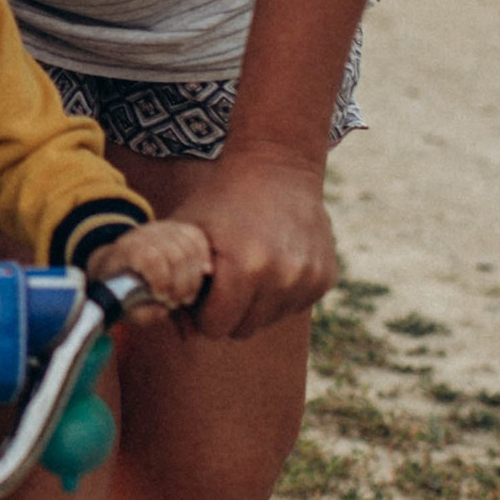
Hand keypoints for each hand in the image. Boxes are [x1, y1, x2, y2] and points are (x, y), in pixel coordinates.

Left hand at [110, 217, 212, 316]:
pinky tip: (204, 272)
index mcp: (127, 250)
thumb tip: (163, 311)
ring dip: (194, 276)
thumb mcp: (125, 306)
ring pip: (189, 247)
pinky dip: (204, 255)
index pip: (151, 259)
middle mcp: (145, 234)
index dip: (162, 280)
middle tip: (177, 302)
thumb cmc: (122, 288)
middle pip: (175, 255)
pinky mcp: (177, 228)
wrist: (119, 262)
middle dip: (182, 284)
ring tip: (187, 295)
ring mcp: (162, 228)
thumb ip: (142, 314)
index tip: (162, 297)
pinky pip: (197, 236)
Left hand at [185, 149, 337, 340]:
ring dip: (255, 303)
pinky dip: (280, 293)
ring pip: (268, 321)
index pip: (214, 327)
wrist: (278, 168)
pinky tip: (275, 259)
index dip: (202, 310)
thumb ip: (174, 280)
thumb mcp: (187, 230)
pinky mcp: (324, 278)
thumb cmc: (221, 200)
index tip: (204, 287)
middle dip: (229, 310)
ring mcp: (308, 279)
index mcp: (245, 267)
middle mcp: (283, 277)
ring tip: (250, 264)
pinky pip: (292, 307)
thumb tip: (181, 331)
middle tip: (225, 276)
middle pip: (242, 330)